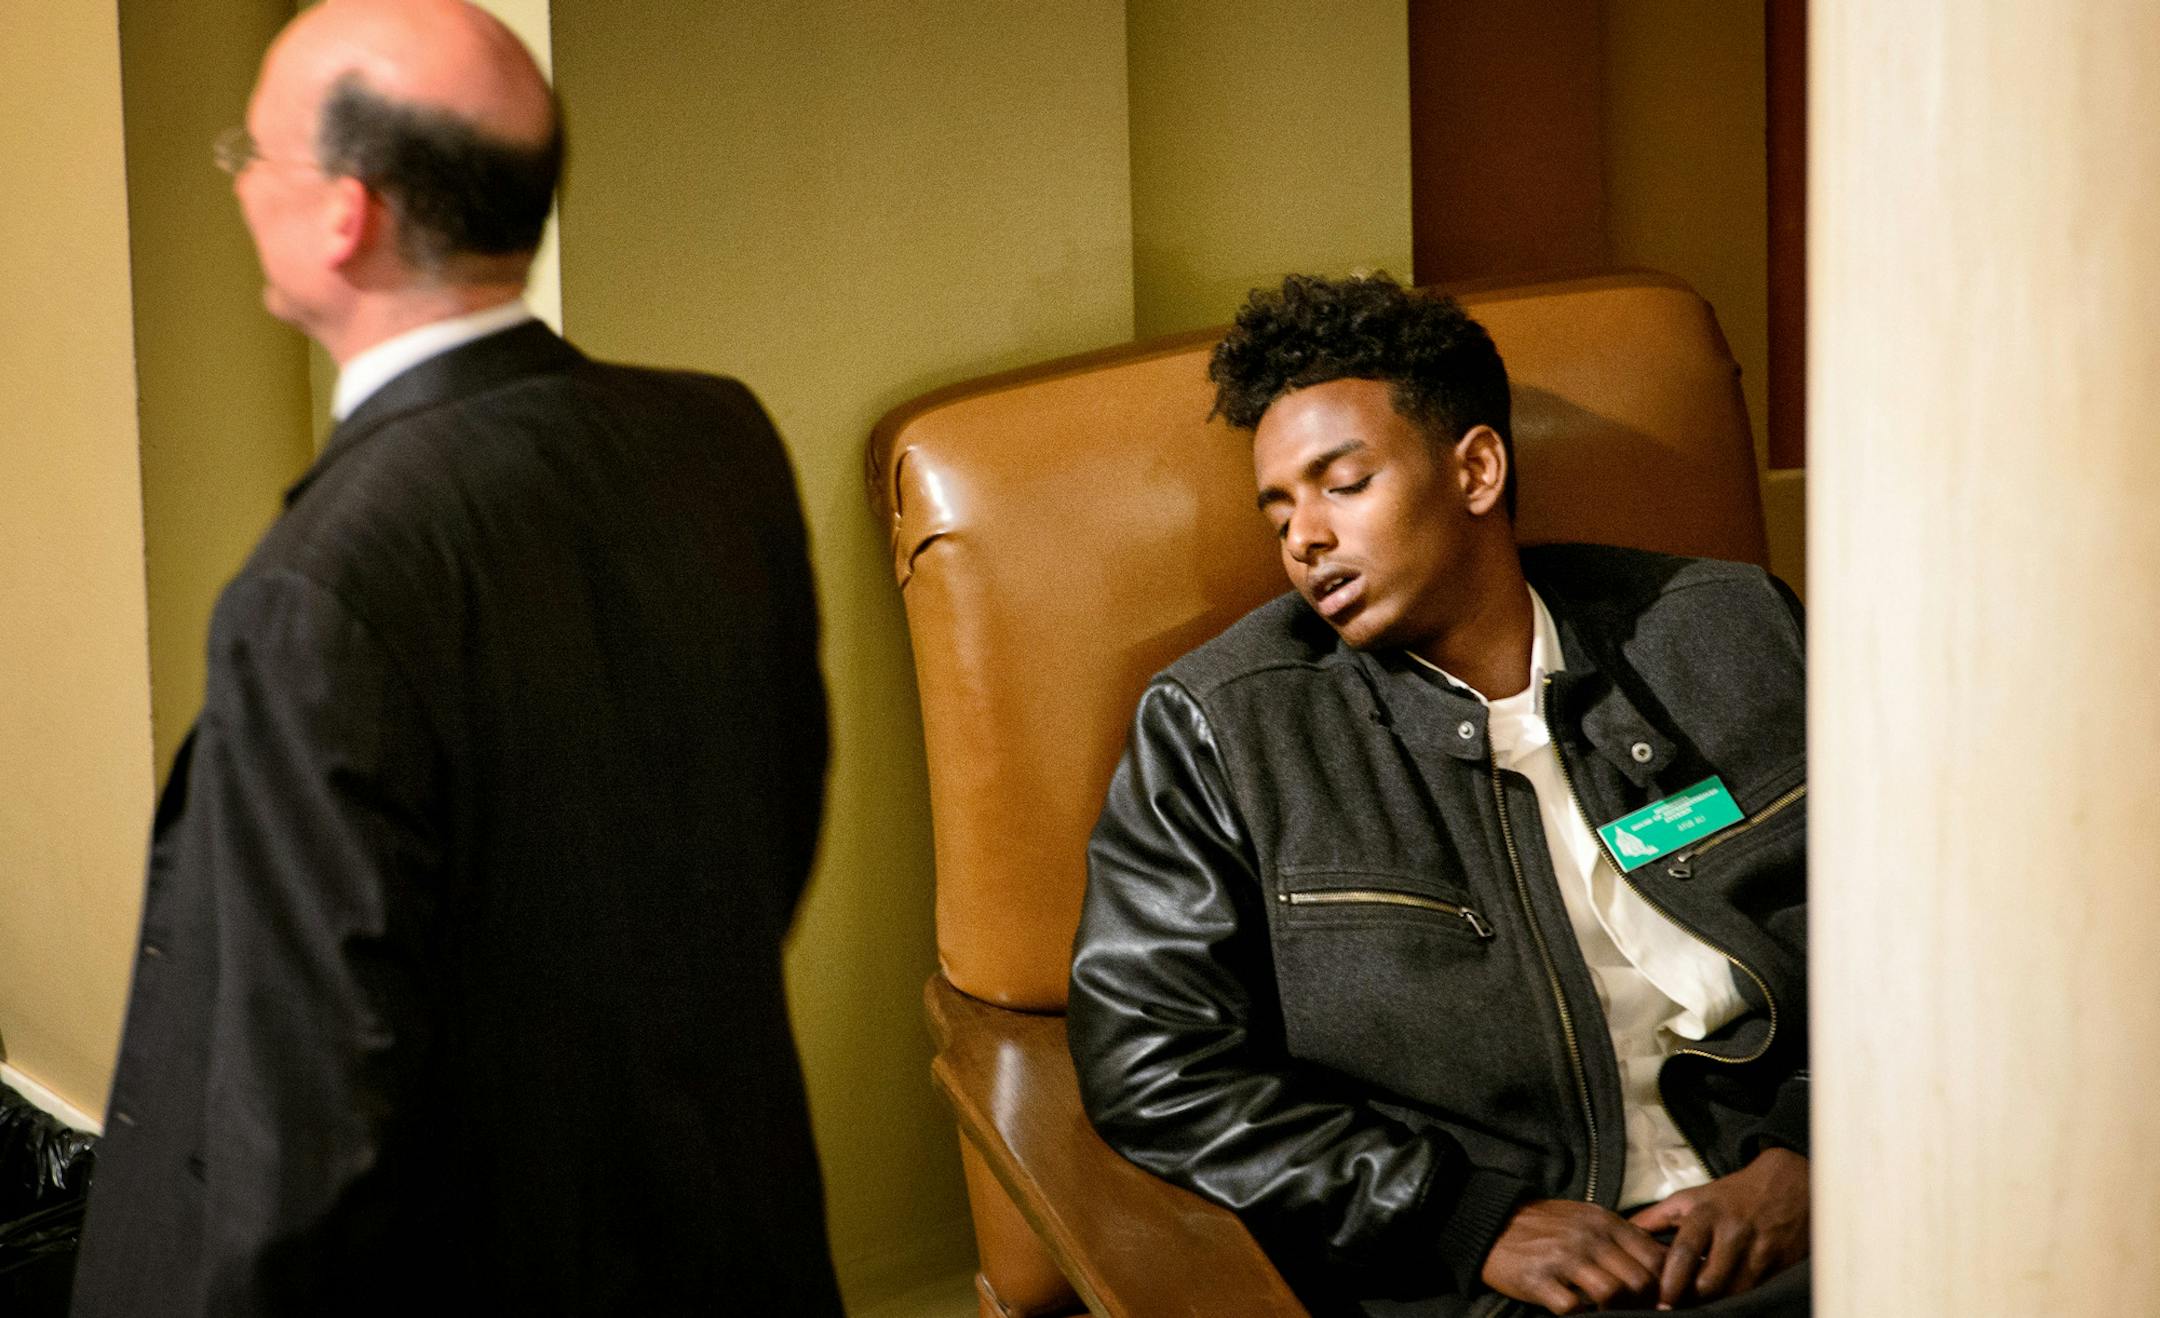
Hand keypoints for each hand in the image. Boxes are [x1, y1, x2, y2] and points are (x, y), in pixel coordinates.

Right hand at [1479, 1199, 1665, 1313]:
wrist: (1492, 1222)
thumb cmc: (1545, 1225)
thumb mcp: (1587, 1219)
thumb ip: (1622, 1237)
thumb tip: (1663, 1263)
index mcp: (1605, 1222)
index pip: (1655, 1257)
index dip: (1665, 1284)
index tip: (1662, 1299)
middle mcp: (1588, 1238)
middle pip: (1640, 1281)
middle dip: (1644, 1303)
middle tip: (1637, 1312)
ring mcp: (1563, 1259)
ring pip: (1612, 1295)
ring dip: (1615, 1311)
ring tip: (1608, 1313)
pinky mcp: (1539, 1280)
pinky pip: (1574, 1308)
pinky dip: (1581, 1316)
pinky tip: (1578, 1312)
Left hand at [1626, 1148, 1809, 1308]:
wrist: (1787, 1184)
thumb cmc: (1730, 1196)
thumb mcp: (1690, 1198)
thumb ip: (1655, 1217)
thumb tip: (1622, 1232)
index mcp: (1706, 1214)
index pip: (1684, 1253)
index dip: (1671, 1281)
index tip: (1660, 1300)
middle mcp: (1733, 1232)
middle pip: (1709, 1281)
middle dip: (1691, 1298)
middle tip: (1677, 1307)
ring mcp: (1759, 1249)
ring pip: (1733, 1291)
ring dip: (1714, 1302)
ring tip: (1699, 1304)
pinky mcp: (1780, 1264)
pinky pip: (1755, 1291)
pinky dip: (1738, 1297)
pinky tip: (1726, 1297)